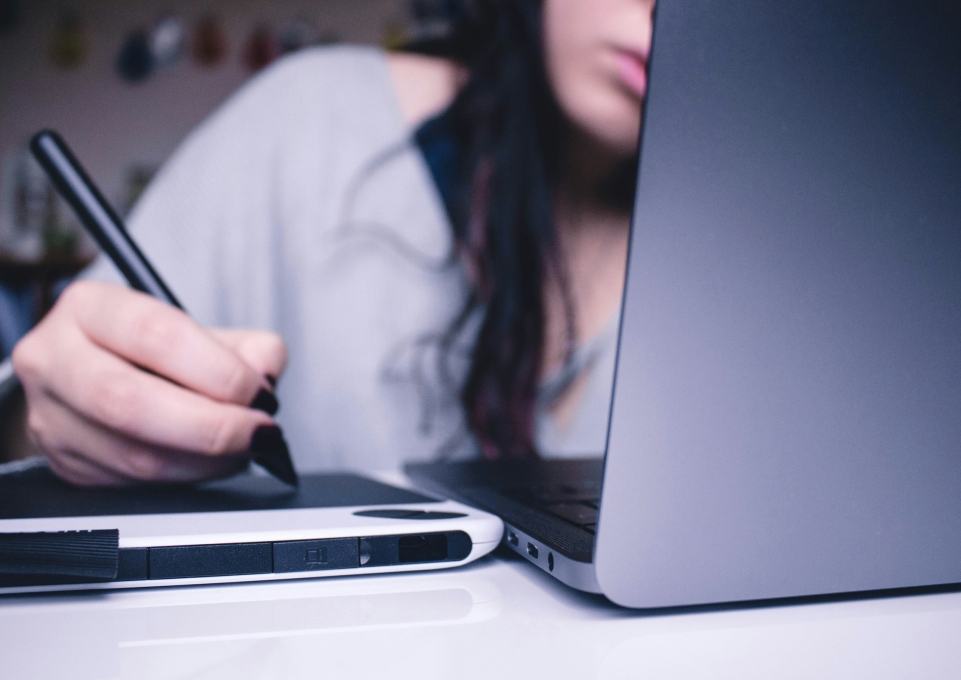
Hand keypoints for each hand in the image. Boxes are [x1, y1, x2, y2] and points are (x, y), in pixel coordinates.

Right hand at [11, 280, 287, 485]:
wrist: (91, 380)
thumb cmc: (151, 352)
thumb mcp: (199, 330)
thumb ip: (245, 346)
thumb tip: (265, 375)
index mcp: (90, 307)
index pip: (156, 335)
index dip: (218, 370)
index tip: (259, 392)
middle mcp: (54, 358)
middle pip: (130, 402)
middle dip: (210, 426)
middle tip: (256, 432)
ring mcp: (50, 416)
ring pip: (132, 455)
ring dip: (204, 461)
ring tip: (242, 450)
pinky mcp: (66, 464)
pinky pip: (132, 484)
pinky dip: (185, 478)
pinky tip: (210, 463)